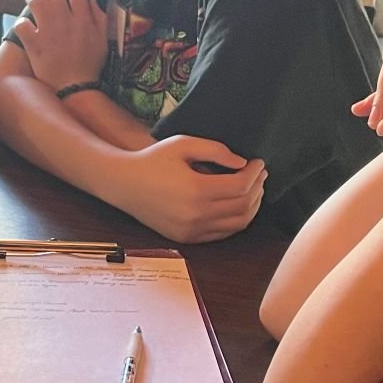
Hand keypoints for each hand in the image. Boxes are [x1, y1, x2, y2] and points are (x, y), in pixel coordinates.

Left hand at [15, 0, 107, 90]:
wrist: (75, 89)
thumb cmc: (89, 65)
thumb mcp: (103, 40)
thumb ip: (99, 18)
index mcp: (84, 20)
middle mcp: (66, 23)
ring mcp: (49, 33)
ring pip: (36, 3)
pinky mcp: (35, 45)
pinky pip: (23, 25)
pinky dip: (21, 23)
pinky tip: (24, 25)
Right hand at [120, 134, 266, 242]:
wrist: (123, 184)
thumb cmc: (152, 160)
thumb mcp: (182, 144)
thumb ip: (215, 150)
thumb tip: (242, 163)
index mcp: (196, 189)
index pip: (240, 186)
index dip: (255, 174)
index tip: (258, 163)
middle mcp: (196, 214)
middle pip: (243, 206)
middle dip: (257, 188)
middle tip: (259, 174)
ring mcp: (191, 229)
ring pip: (237, 224)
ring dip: (251, 206)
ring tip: (252, 190)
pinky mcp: (187, 238)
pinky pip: (222, 234)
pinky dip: (236, 221)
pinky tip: (237, 205)